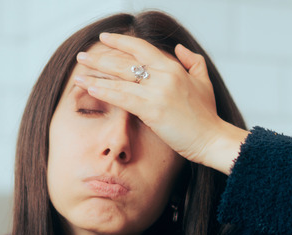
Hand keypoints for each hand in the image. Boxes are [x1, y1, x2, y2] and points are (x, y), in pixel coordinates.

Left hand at [74, 33, 248, 174]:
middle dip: (100, 59)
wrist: (213, 139)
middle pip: (124, 62)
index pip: (141, 48)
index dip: (120, 42)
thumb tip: (178, 48)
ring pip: (119, 80)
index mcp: (173, 67)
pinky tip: (89, 89)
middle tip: (82, 57)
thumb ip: (192, 62)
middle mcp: (163, 75)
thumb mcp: (203, 81)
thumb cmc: (208, 116)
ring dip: (95, 77)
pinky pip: (122, 98)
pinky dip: (104, 92)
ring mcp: (157, 92)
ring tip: (78, 75)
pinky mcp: (152, 110)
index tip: (104, 39)